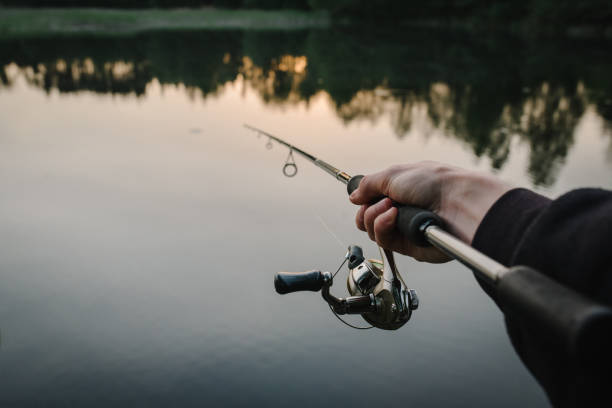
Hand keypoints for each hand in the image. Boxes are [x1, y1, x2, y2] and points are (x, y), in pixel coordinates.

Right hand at [349, 162, 511, 262]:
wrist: (458, 203)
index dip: (364, 201)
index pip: (371, 202)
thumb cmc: (434, 183)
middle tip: (381, 202)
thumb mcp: (393, 174)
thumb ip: (368, 185)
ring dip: (375, 217)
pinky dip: (383, 227)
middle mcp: (401, 212)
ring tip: (392, 208)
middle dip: (367, 210)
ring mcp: (404, 230)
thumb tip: (352, 196)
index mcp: (400, 192)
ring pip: (372, 231)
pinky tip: (393, 217)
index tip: (362, 196)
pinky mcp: (409, 247)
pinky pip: (384, 242)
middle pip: (367, 219)